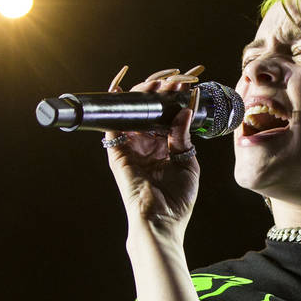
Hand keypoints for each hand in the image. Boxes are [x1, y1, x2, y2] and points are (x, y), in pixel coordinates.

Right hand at [103, 64, 203, 234]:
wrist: (161, 221)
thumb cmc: (176, 200)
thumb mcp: (187, 163)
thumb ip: (182, 137)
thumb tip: (185, 110)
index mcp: (164, 147)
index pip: (166, 116)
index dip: (174, 100)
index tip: (186, 84)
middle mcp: (146, 144)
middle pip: (149, 111)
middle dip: (160, 93)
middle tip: (173, 78)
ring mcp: (130, 146)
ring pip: (133, 113)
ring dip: (143, 95)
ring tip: (157, 83)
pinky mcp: (117, 152)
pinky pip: (113, 124)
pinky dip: (116, 107)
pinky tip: (121, 89)